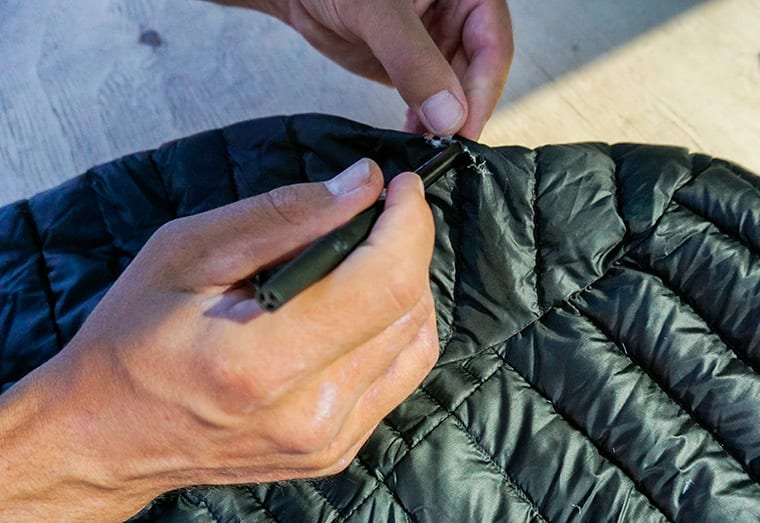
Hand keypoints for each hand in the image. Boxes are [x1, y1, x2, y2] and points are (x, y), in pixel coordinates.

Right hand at [0, 160, 438, 519]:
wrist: (108, 436)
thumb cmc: (131, 341)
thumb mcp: (187, 253)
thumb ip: (282, 216)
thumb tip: (359, 184)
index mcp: (261, 361)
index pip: (384, 283)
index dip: (408, 224)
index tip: (399, 188)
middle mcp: (308, 413)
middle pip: (408, 308)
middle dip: (408, 244)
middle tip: (379, 212)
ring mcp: (326, 440)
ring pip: (415, 341)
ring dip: (404, 283)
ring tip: (365, 256)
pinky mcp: (335, 450)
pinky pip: (400, 374)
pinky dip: (395, 327)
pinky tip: (360, 304)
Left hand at [214, 0, 513, 138]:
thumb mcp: (377, 13)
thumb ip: (414, 61)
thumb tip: (449, 116)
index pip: (492, 46)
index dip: (481, 92)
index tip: (464, 131)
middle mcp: (458, 15)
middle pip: (478, 73)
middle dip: (463, 113)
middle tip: (448, 151)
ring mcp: (437, 42)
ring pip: (455, 91)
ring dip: (444, 123)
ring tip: (429, 152)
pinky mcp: (414, 65)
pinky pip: (429, 98)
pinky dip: (423, 122)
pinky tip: (414, 141)